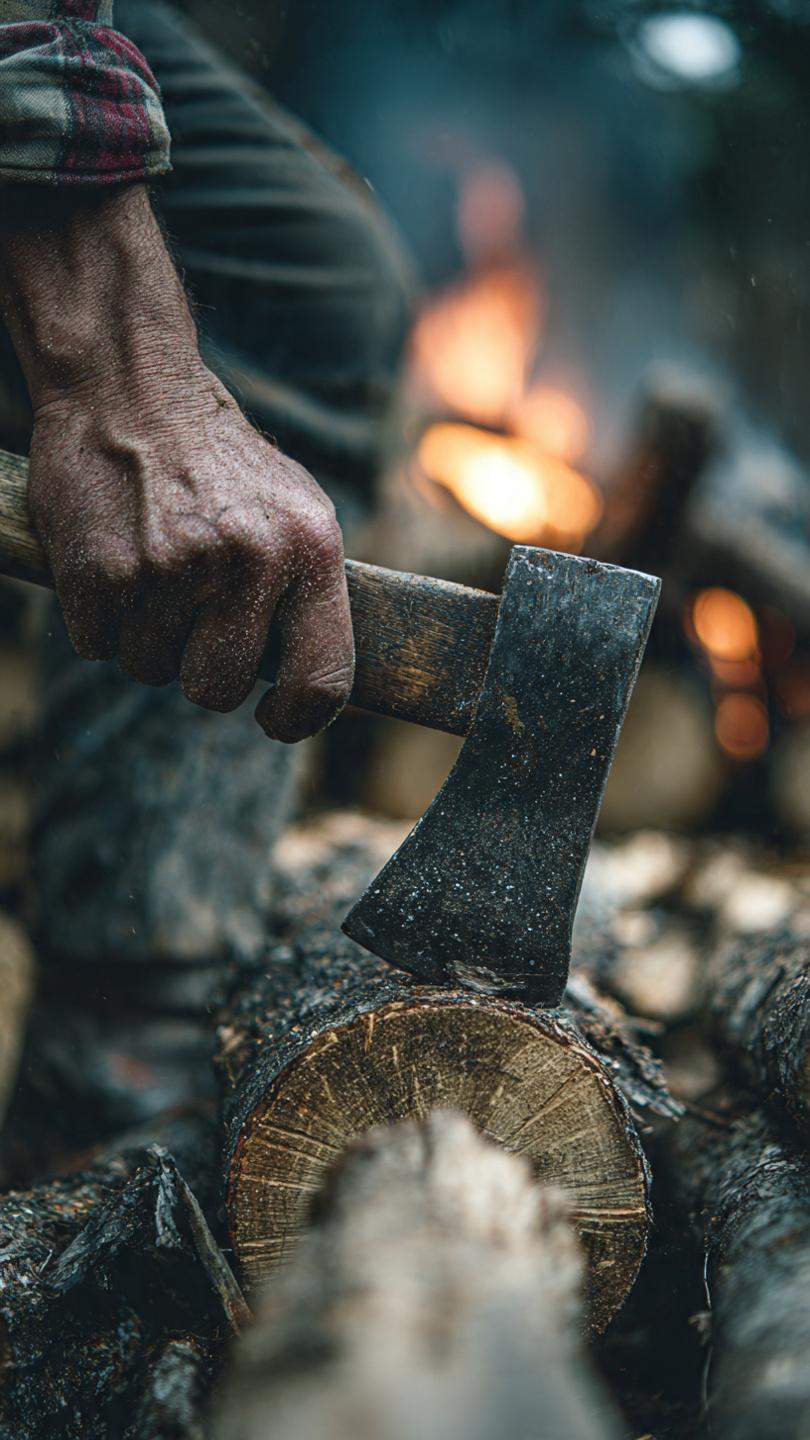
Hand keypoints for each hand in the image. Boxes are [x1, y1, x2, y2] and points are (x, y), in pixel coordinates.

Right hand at [0, 186, 353, 740]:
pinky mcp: (103, 572)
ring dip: (146, 640)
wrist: (133, 388)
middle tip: (192, 624)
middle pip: (217, 688)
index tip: (275, 720)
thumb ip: (310, 591)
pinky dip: (99, 620)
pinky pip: (99, 646)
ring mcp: (172, 569)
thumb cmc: (221, 464)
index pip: (323, 679)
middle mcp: (247, 561)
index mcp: (309, 551)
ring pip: (151, 670)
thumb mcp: (297, 511)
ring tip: (153, 576)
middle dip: (200, 671)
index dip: (298, 719)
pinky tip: (114, 564)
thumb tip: (319, 681)